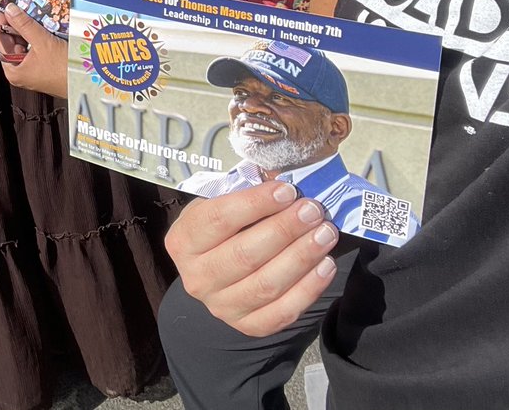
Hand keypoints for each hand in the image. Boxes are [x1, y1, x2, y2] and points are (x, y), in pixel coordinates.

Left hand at [0, 4, 66, 97]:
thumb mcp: (42, 42)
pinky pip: (35, 48)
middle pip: (12, 43)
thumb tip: (10, 11)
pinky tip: (43, 28)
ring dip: (28, 30)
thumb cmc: (64, 71)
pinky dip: (37, 37)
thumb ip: (25, 25)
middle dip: (16, 26)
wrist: (87, 83)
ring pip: (24, 44)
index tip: (5, 9)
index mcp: (13, 71)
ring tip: (33, 16)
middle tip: (21, 9)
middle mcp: (20, 72)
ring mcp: (32, 70)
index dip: (1, 24)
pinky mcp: (43, 67)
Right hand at [165, 181, 339, 337]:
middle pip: (245, 254)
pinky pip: (282, 313)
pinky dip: (308, 289)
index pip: (219, 219)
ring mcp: (221, 307)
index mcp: (183, 241)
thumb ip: (243, 193)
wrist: (215, 269)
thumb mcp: (217, 203)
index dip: (256, 203)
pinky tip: (326, 265)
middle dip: (285, 229)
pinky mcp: (247, 326)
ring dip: (301, 257)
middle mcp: (197, 278)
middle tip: (313, 210)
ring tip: (326, 233)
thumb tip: (282, 183)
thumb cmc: (222, 226)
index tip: (287, 190)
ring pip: (266, 285)